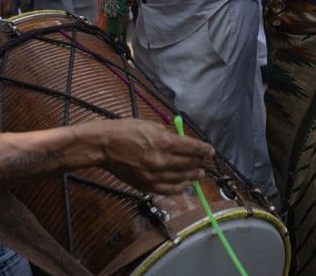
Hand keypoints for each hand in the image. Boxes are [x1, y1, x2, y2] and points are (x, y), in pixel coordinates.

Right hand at [98, 120, 212, 195]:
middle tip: (205, 162)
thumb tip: (183, 143)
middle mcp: (161, 161)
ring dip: (192, 176)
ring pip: (180, 179)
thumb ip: (169, 136)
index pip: (191, 148)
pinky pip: (168, 190)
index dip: (203, 150)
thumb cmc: (126, 131)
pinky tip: (185, 185)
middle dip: (199, 163)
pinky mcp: (146, 185)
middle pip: (188, 164)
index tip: (210, 151)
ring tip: (199, 175)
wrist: (104, 146)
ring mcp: (153, 175)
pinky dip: (179, 188)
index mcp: (164, 142)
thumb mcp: (151, 125)